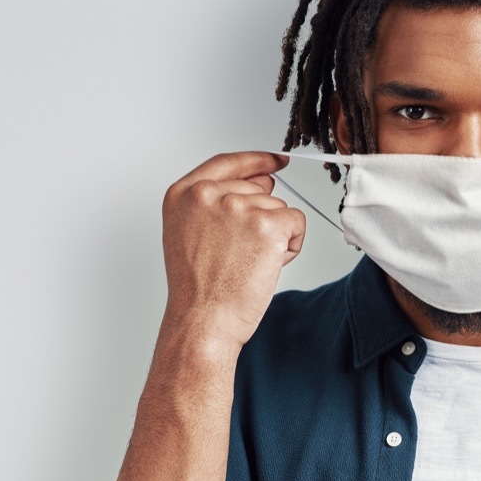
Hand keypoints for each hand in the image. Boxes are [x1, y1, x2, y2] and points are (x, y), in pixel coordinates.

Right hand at [161, 151, 304, 348]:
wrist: (203, 320)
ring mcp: (238, 206)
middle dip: (262, 219)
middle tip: (240, 254)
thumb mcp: (191, 233)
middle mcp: (207, 194)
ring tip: (248, 264)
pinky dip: (292, 245)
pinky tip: (267, 265)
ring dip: (275, 236)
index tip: (275, 161)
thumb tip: (264, 181)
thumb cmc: (199, 289)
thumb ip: (218, 203)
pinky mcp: (266, 224)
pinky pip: (297, 222)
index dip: (255, 161)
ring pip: (279, 208)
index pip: (227, 163)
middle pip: (258, 189)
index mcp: (183, 194)